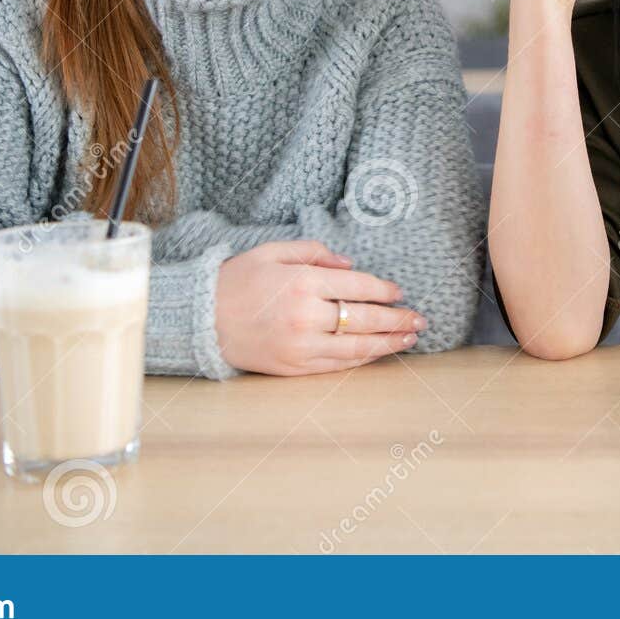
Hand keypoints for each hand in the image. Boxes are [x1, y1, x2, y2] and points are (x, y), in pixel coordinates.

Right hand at [213, 240, 426, 374]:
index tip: (399, 292)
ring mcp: (301, 345)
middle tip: (419, 319)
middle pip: (363, 318)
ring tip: (410, 338)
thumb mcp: (272, 251)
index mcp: (301, 282)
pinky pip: (337, 364)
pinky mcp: (294, 367)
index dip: (383, 290)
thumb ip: (314, 252)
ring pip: (356, 346)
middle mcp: (305, 315)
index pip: (356, 286)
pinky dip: (362, 359)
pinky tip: (379, 353)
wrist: (200, 320)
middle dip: (397, 319)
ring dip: (388, 343)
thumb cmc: (236, 281)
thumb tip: (350, 264)